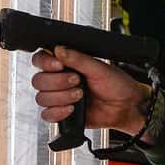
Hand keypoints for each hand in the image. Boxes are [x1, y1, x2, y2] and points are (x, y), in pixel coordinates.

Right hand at [31, 48, 150, 136]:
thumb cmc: (117, 85)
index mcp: (66, 64)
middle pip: (38, 81)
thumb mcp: (99, 68)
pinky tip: (72, 109)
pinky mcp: (62, 114)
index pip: (41, 60)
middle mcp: (60, 80)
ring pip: (42, 98)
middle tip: (77, 81)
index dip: (45, 63)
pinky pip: (47, 115)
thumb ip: (78, 58)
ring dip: (60, 97)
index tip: (59, 66)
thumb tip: (59, 49)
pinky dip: (58, 112)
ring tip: (79, 95)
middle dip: (57, 82)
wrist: (126, 107)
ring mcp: (60, 98)